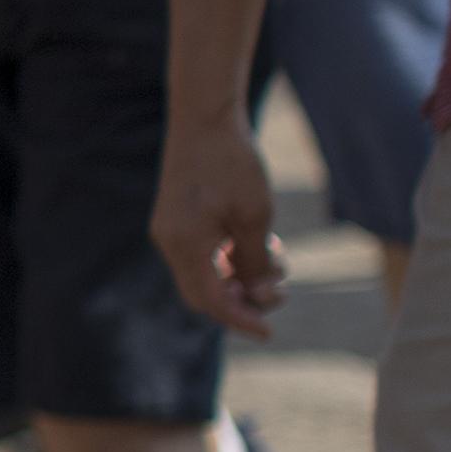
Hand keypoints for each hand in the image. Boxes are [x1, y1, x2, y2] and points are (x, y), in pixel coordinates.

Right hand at [150, 108, 288, 337]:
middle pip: (203, 294)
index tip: (268, 333)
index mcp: (185, 245)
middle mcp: (170, 242)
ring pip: (204, 274)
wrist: (204, 118)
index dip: (241, 320)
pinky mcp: (176, 219)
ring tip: (275, 260)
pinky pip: (201, 255)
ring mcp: (170, 230)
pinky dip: (228, 260)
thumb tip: (260, 293)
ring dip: (239, 278)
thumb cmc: (232, 164)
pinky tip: (255, 246)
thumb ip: (256, 260)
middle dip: (241, 301)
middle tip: (280, 293)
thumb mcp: (256, 216)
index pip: (212, 301)